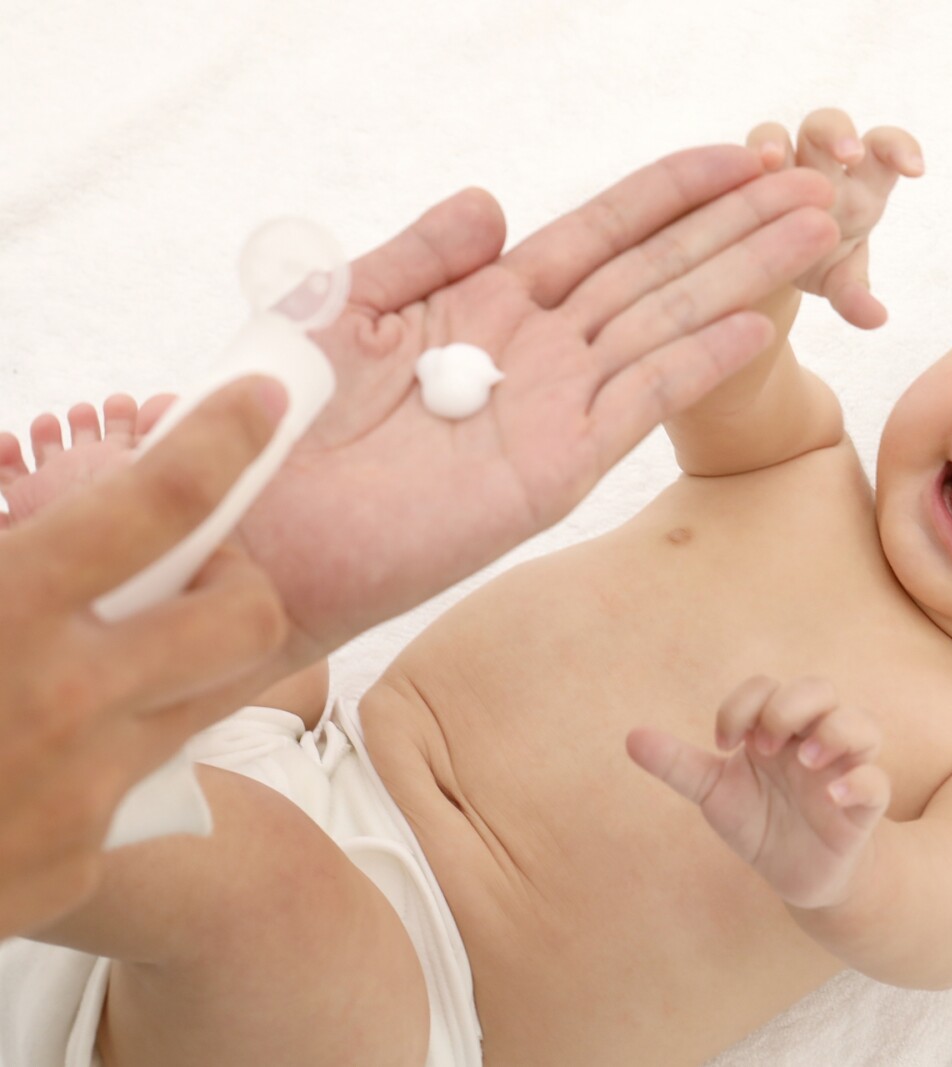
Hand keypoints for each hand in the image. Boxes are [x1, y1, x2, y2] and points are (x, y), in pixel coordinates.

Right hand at [0, 378, 288, 936]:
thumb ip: (4, 535)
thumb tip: (27, 467)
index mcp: (4, 613)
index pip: (159, 504)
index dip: (225, 439)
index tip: (262, 402)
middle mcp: (62, 705)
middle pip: (248, 619)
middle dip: (237, 582)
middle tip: (188, 570)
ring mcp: (79, 795)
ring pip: (209, 703)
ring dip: (180, 663)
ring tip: (98, 654)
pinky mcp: (76, 860)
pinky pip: (128, 786)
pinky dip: (95, 756)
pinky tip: (24, 759)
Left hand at [238, 146, 840, 653]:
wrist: (263, 534)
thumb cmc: (285, 420)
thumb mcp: (342, 306)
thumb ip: (422, 252)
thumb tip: (493, 202)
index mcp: (490, 301)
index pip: (604, 230)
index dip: (673, 191)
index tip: (741, 156)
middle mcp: (541, 347)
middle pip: (659, 268)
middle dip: (738, 226)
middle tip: (815, 187)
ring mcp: (558, 405)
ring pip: (669, 320)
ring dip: (745, 276)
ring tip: (819, 231)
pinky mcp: (560, 466)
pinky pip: (643, 400)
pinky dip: (700, 361)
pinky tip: (757, 324)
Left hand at [627, 675, 890, 909]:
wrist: (798, 876)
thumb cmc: (760, 823)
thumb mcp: (714, 794)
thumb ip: (678, 765)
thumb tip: (629, 738)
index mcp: (777, 729)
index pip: (766, 687)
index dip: (742, 704)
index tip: (722, 743)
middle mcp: (814, 739)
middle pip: (818, 688)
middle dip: (787, 707)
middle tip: (761, 747)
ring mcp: (843, 769)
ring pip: (862, 723)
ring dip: (832, 733)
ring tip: (803, 761)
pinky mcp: (863, 808)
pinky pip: (877, 781)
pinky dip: (859, 782)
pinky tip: (831, 796)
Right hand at [747, 108, 923, 329]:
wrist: (771, 267)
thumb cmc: (819, 262)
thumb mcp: (838, 281)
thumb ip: (855, 295)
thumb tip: (875, 319)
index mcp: (858, 185)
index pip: (883, 148)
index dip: (900, 148)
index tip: (916, 170)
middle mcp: (817, 166)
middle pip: (827, 125)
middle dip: (837, 134)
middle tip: (848, 155)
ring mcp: (772, 167)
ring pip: (773, 133)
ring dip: (772, 142)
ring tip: (771, 162)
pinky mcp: (734, 177)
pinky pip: (729, 163)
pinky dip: (730, 169)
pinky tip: (727, 187)